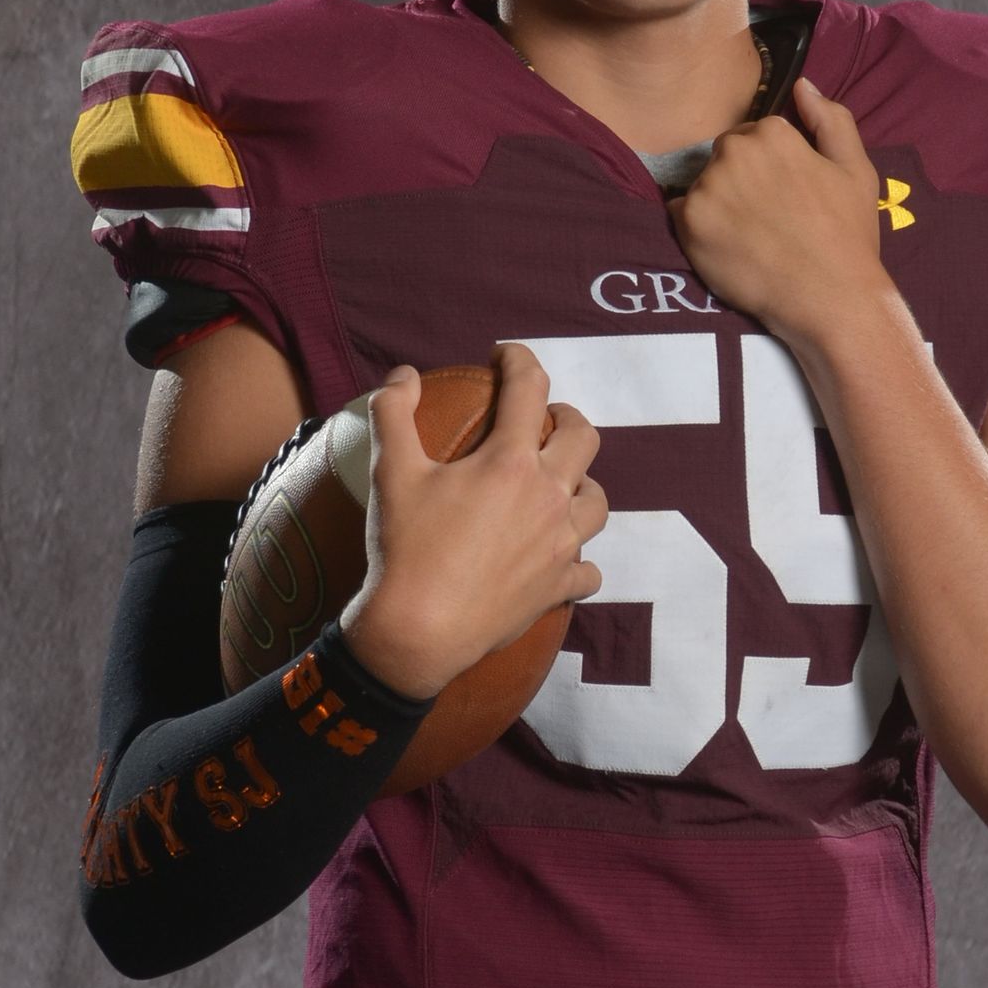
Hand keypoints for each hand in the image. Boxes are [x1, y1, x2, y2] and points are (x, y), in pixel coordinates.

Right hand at [340, 343, 607, 698]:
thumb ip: (393, 413)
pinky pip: (589, 570)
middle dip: (566, 417)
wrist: (419, 631)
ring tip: (561, 485)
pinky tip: (563, 558)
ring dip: (582, 485)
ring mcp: (561, 544)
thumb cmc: (404, 548)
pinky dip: (580, 560)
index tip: (505, 356)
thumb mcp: (390, 472)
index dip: (519, 360)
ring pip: (597, 502)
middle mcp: (548, 496)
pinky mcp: (560, 587)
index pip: (529, 388)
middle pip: (583, 438)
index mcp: (510, 461)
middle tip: (544, 418)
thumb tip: (403, 375)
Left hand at [670, 77, 891, 345]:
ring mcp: (708, 186)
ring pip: (703, 184)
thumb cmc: (847, 235)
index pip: (755, 135)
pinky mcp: (688, 221)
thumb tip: (801, 85)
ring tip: (750, 236)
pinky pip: (680, 212)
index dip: (771, 167)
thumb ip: (831, 120)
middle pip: (725, 156)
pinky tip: (728, 247)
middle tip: (767, 218)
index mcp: (773, 132)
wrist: (830, 297)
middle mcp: (734, 150)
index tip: (785, 195)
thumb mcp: (856, 169)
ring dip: (719, 202)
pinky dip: (697, 226)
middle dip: (740, 179)